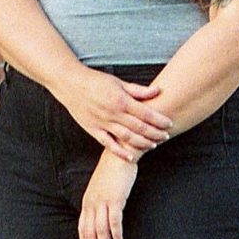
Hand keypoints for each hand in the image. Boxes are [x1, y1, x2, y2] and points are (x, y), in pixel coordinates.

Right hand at [56, 66, 171, 160]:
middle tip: (166, 136)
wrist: (70, 83)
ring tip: (153, 145)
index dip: (160, 120)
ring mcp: (102, 123)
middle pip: (139, 127)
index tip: (169, 123)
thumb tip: (157, 91)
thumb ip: (138, 90)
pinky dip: (120, 152)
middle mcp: (112, 113)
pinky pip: (108, 143)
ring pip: (127, 137)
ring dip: (142, 143)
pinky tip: (131, 157)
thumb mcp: (118, 82)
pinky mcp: (93, 129)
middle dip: (155, 133)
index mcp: (120, 100)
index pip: (146, 113)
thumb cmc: (94, 81)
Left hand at [78, 151, 138, 238]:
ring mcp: (102, 201)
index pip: (81, 228)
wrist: (119, 156)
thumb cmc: (112, 174)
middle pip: (88, 232)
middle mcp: (91, 203)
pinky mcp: (115, 199)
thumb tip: (101, 218)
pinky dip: (116, 235)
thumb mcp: (101, 190)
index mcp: (87, 202)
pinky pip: (114, 222)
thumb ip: (99, 203)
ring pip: (100, 230)